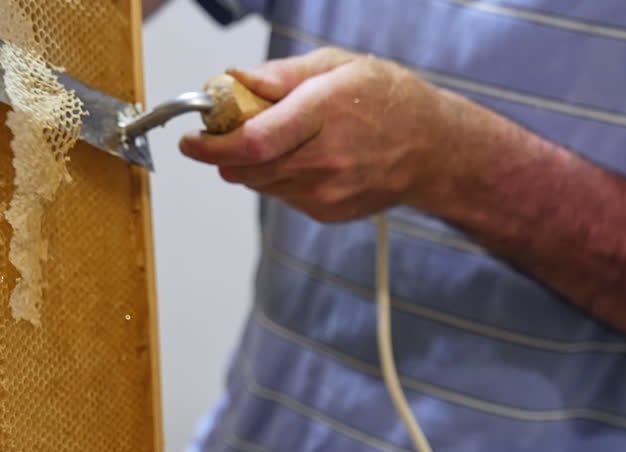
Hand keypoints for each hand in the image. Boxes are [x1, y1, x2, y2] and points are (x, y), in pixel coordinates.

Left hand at [179, 48, 473, 222]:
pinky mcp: (325, 213)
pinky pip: (280, 195)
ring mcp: (325, 192)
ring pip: (258, 183)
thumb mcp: (338, 66)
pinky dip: (275, 177)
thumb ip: (281, 75)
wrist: (434, 150)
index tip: (191, 138)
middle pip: (246, 168)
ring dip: (249, 163)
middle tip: (223, 130)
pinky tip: (302, 157)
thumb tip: (234, 79)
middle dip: (223, 151)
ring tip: (273, 138)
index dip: (212, 144)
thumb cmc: (390, 101)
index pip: (253, 141)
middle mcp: (323, 160)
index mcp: (324, 114)